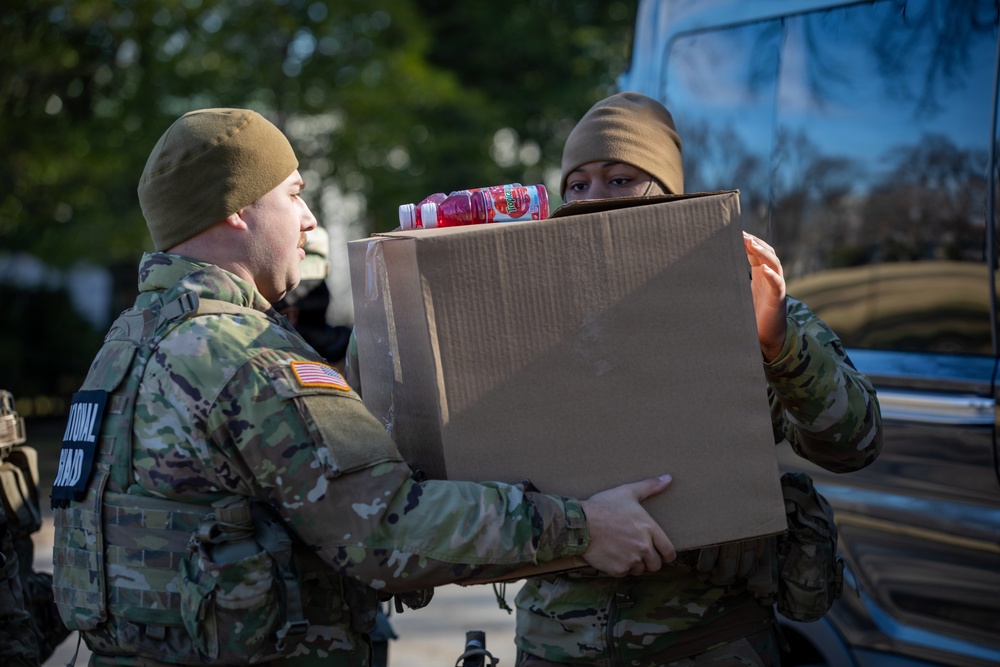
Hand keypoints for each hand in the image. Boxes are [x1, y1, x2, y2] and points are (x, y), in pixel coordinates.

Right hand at [579, 475, 674, 576]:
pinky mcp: (617, 569)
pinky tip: (611, 555)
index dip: (667, 555)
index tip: (661, 554)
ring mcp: (631, 560)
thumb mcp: (628, 492)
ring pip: (639, 570)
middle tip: (638, 551)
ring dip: (634, 564)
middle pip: (655, 565)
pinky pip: (624, 573)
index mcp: (649, 529)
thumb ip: (650, 486)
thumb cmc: (604, 506)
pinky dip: (619, 567)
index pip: (669, 552)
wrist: (580, 523)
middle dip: (649, 560)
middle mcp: (643, 547)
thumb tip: (668, 478)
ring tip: (623, 551)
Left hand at [743, 232, 787, 361]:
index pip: (755, 252)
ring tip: (751, 243)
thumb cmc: (751, 316)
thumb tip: (706, 274)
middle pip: (766, 252)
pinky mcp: (778, 299)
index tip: (733, 232)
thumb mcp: (738, 294)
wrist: (766, 337)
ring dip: (763, 252)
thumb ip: (730, 282)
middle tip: (741, 234)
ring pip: (774, 263)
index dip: (747, 241)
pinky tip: (765, 270)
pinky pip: (778, 284)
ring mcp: (775, 286)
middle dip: (754, 242)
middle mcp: (769, 277)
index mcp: (760, 274)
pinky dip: (773, 276)